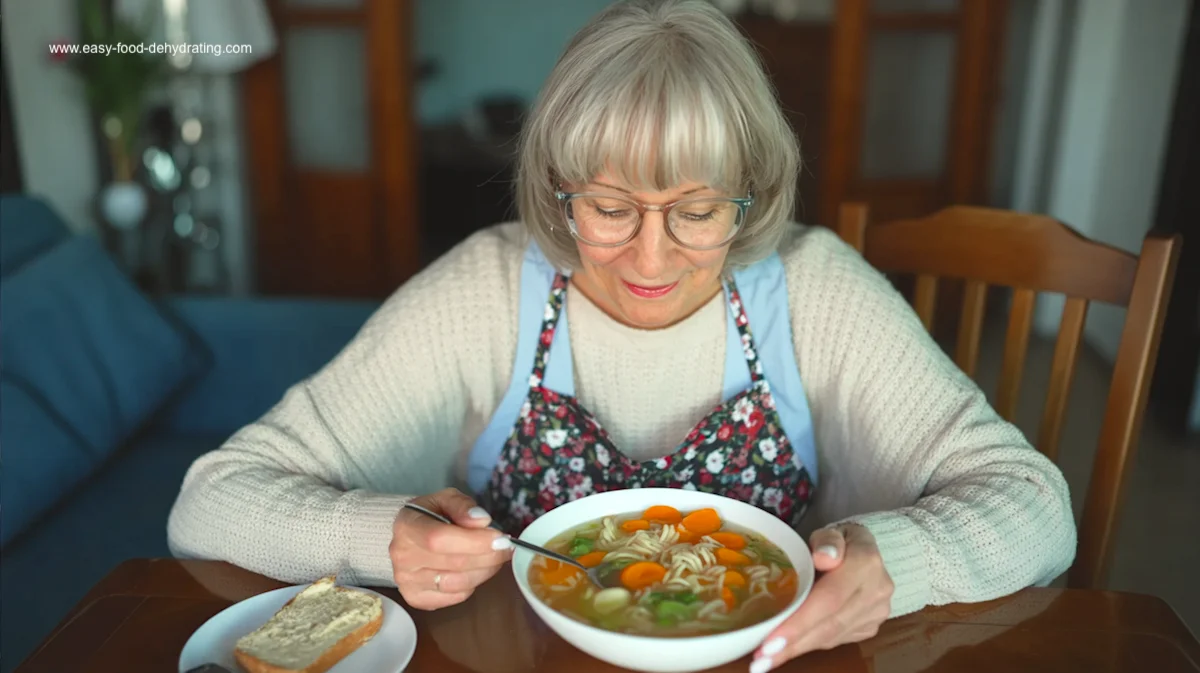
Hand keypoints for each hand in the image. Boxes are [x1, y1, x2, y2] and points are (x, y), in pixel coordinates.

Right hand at [389, 488, 513, 609]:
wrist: (409, 536)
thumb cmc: (431, 515)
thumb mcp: (446, 499)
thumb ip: (463, 506)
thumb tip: (482, 521)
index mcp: (406, 527)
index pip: (440, 539)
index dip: (474, 541)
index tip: (500, 538)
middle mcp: (402, 557)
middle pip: (455, 564)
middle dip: (489, 556)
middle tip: (505, 547)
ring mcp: (407, 581)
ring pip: (459, 584)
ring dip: (485, 571)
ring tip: (494, 557)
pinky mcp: (416, 599)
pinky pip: (456, 597)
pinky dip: (472, 584)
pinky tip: (473, 570)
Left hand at [749, 524, 892, 671]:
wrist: (867, 550)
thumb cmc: (837, 541)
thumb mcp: (829, 531)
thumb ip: (826, 540)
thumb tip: (824, 558)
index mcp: (866, 562)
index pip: (829, 598)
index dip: (799, 622)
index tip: (771, 641)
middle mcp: (876, 591)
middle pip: (829, 624)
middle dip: (792, 644)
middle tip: (759, 661)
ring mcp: (876, 612)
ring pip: (831, 636)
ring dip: (796, 649)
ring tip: (765, 659)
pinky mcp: (870, 626)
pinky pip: (835, 639)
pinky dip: (808, 644)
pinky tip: (786, 648)